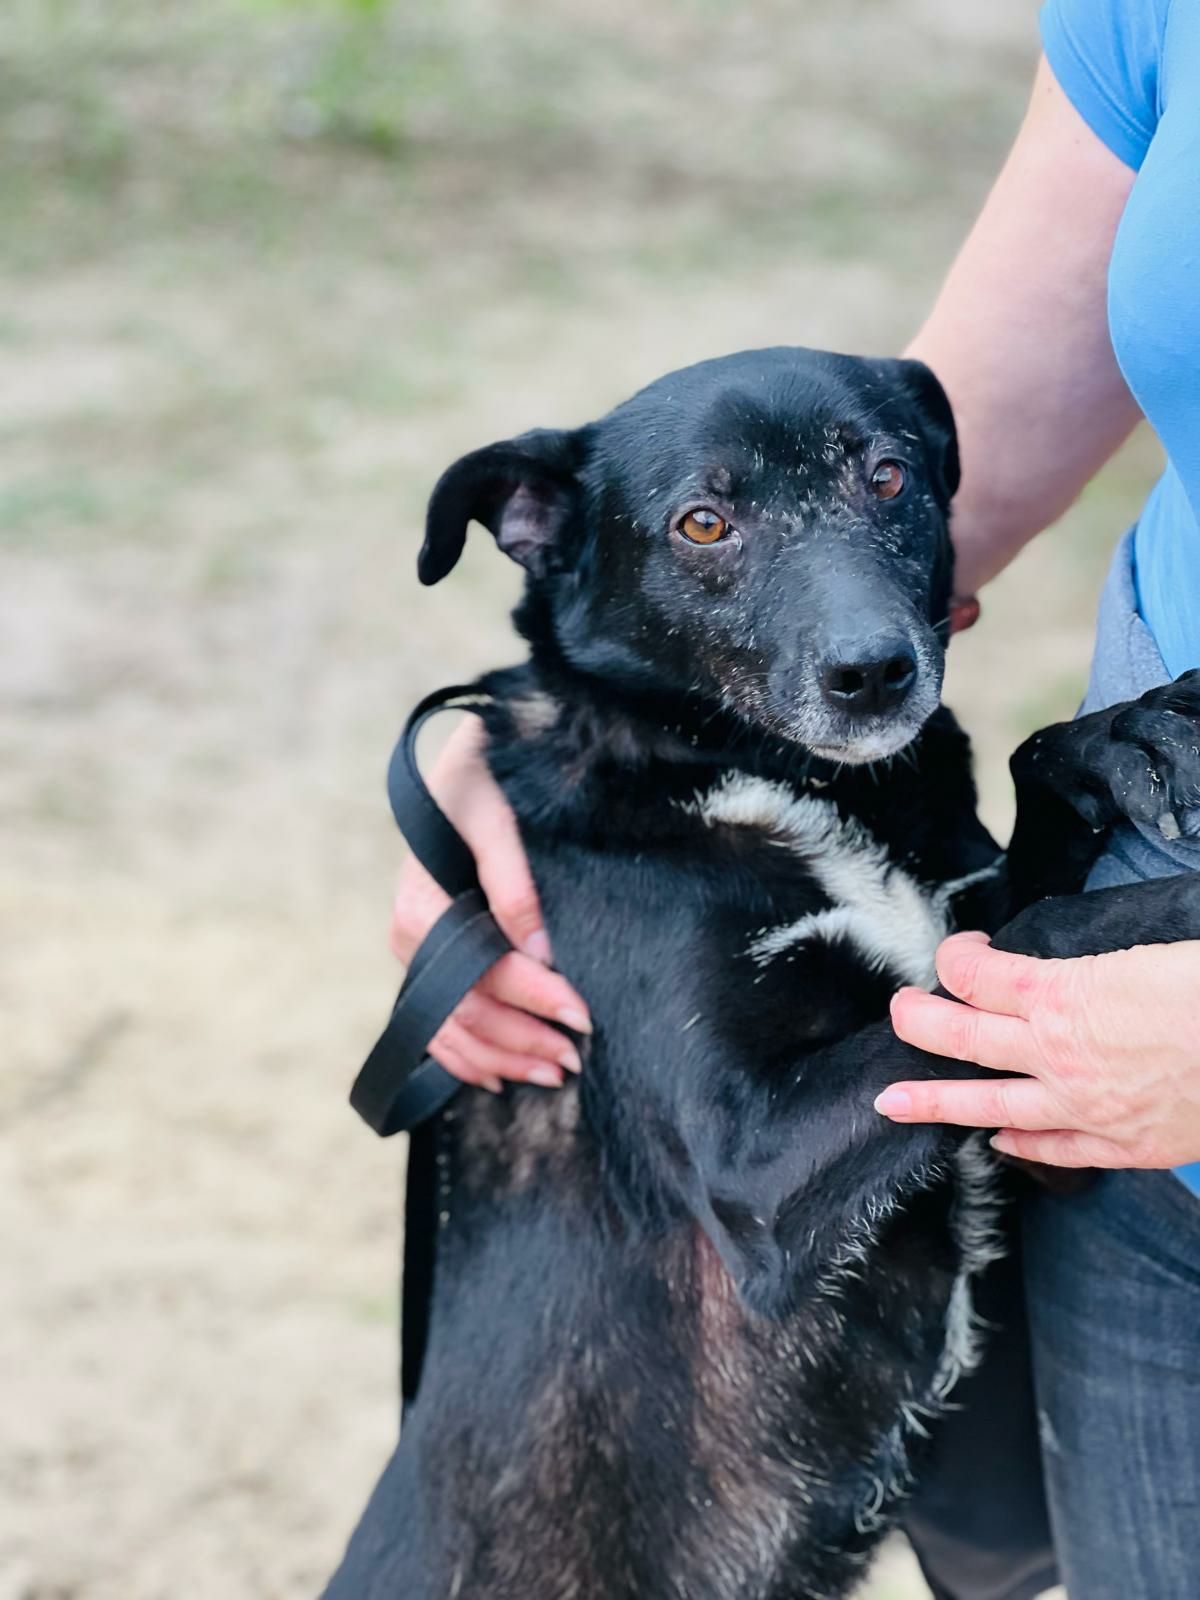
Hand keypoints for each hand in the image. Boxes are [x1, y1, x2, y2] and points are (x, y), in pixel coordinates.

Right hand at [390, 717, 590, 1091]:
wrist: (459, 764)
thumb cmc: (482, 782)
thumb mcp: (497, 818)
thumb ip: (515, 885)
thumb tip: (541, 952)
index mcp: (423, 906)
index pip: (485, 971)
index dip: (537, 998)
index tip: (584, 1016)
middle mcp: (410, 936)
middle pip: (467, 1010)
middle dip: (523, 1040)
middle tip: (575, 1059)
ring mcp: (413, 953)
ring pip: (450, 1029)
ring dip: (500, 1058)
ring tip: (550, 1074)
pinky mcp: (423, 958)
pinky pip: (437, 1024)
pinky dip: (464, 1058)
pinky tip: (495, 1078)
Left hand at [879, 930, 1199, 1168]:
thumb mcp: (1138, 955)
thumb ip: (1083, 971)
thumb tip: (1056, 976)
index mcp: (1060, 994)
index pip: (974, 975)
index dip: (955, 957)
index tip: (960, 952)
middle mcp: (1056, 1052)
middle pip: (959, 1036)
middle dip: (918, 1022)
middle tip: (898, 1013)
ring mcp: (1083, 1104)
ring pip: (987, 1102)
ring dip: (933, 1101)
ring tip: (891, 1102)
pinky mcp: (1121, 1141)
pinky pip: (1054, 1147)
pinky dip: (1022, 1144)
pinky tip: (999, 1142)